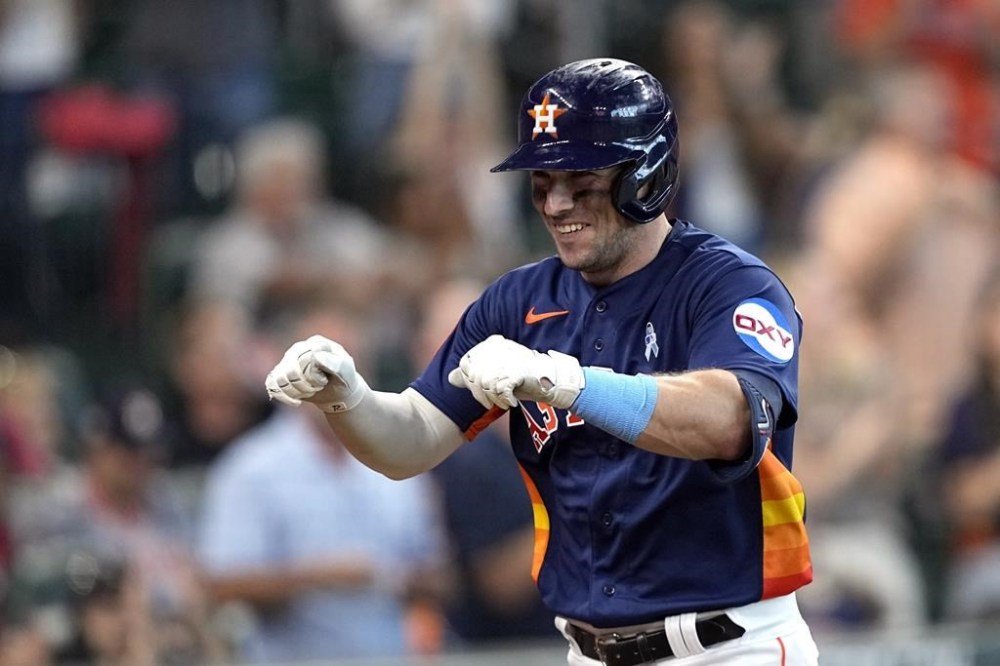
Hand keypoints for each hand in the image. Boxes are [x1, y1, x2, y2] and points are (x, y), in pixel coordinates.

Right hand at [265, 335, 369, 412]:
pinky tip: (296, 402)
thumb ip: (335, 363)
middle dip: (303, 384)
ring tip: (309, 392)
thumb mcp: (346, 371)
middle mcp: (299, 349)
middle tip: (318, 387)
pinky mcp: (282, 374)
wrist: (339, 393)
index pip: (303, 356)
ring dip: (295, 391)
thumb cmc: (345, 379)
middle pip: (289, 368)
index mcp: (316, 343)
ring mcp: (289, 361)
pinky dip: (283, 396)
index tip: (324, 381)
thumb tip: (316, 355)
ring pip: (279, 378)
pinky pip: (272, 384)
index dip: (312, 374)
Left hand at [447, 335, 583, 409]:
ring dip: (494, 399)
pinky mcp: (517, 369)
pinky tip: (512, 402)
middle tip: (493, 402)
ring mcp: (507, 357)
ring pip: (485, 384)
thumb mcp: (495, 375)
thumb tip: (450, 378)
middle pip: (474, 376)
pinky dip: (505, 400)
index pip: (465, 364)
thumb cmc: (522, 378)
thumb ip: (474, 375)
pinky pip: (500, 389)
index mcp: (490, 344)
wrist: (551, 380)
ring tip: (504, 402)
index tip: (485, 392)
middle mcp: (497, 347)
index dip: (471, 383)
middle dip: (481, 395)